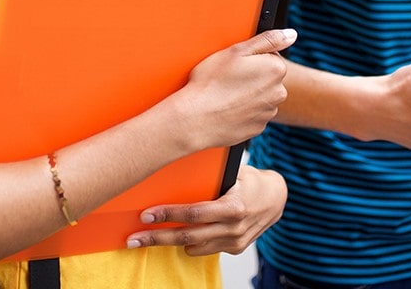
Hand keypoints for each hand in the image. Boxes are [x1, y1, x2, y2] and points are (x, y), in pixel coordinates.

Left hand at [125, 165, 286, 254]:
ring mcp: (234, 242)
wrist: (277, 199)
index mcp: (233, 207)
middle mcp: (233, 228)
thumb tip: (177, 162)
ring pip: (193, 247)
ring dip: (168, 243)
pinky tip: (176, 236)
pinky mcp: (234, 249)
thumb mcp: (233, 173)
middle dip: (157, 238)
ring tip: (147, 238)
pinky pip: (205, 248)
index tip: (145, 215)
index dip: (167, 215)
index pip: (193, 214)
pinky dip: (190, 242)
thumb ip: (210, 176)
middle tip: (134, 239)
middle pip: (187, 237)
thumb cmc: (250, 180)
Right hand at [170, 29, 295, 151]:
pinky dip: (243, 111)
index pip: (271, 57)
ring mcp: (268, 112)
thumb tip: (291, 34)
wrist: (196, 118)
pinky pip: (254, 114)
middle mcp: (278, 92)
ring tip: (226, 94)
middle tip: (229, 79)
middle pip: (267, 78)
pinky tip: (227, 108)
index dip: (251, 58)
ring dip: (248, 95)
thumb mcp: (237, 51)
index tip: (236, 64)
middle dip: (252, 76)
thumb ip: (268, 40)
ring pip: (261, 97)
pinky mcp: (258, 127)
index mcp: (276, 69)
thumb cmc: (212, 82)